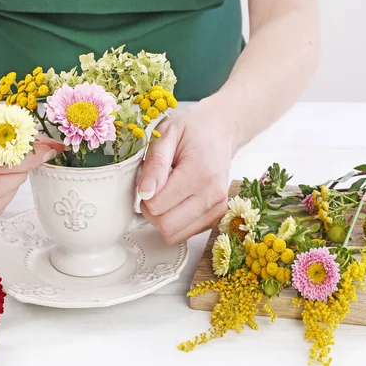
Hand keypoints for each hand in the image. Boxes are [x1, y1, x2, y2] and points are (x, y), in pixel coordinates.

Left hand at [138, 99, 236, 243]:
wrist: (220, 130)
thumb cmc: (192, 130)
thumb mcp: (166, 134)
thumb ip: (154, 164)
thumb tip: (145, 193)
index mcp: (200, 174)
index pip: (157, 206)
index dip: (145, 196)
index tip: (150, 180)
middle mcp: (213, 195)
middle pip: (166, 226)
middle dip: (151, 212)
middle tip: (154, 189)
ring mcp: (217, 208)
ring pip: (175, 235)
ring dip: (163, 218)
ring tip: (167, 193)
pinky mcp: (217, 216)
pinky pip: (185, 233)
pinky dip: (175, 221)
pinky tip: (179, 200)